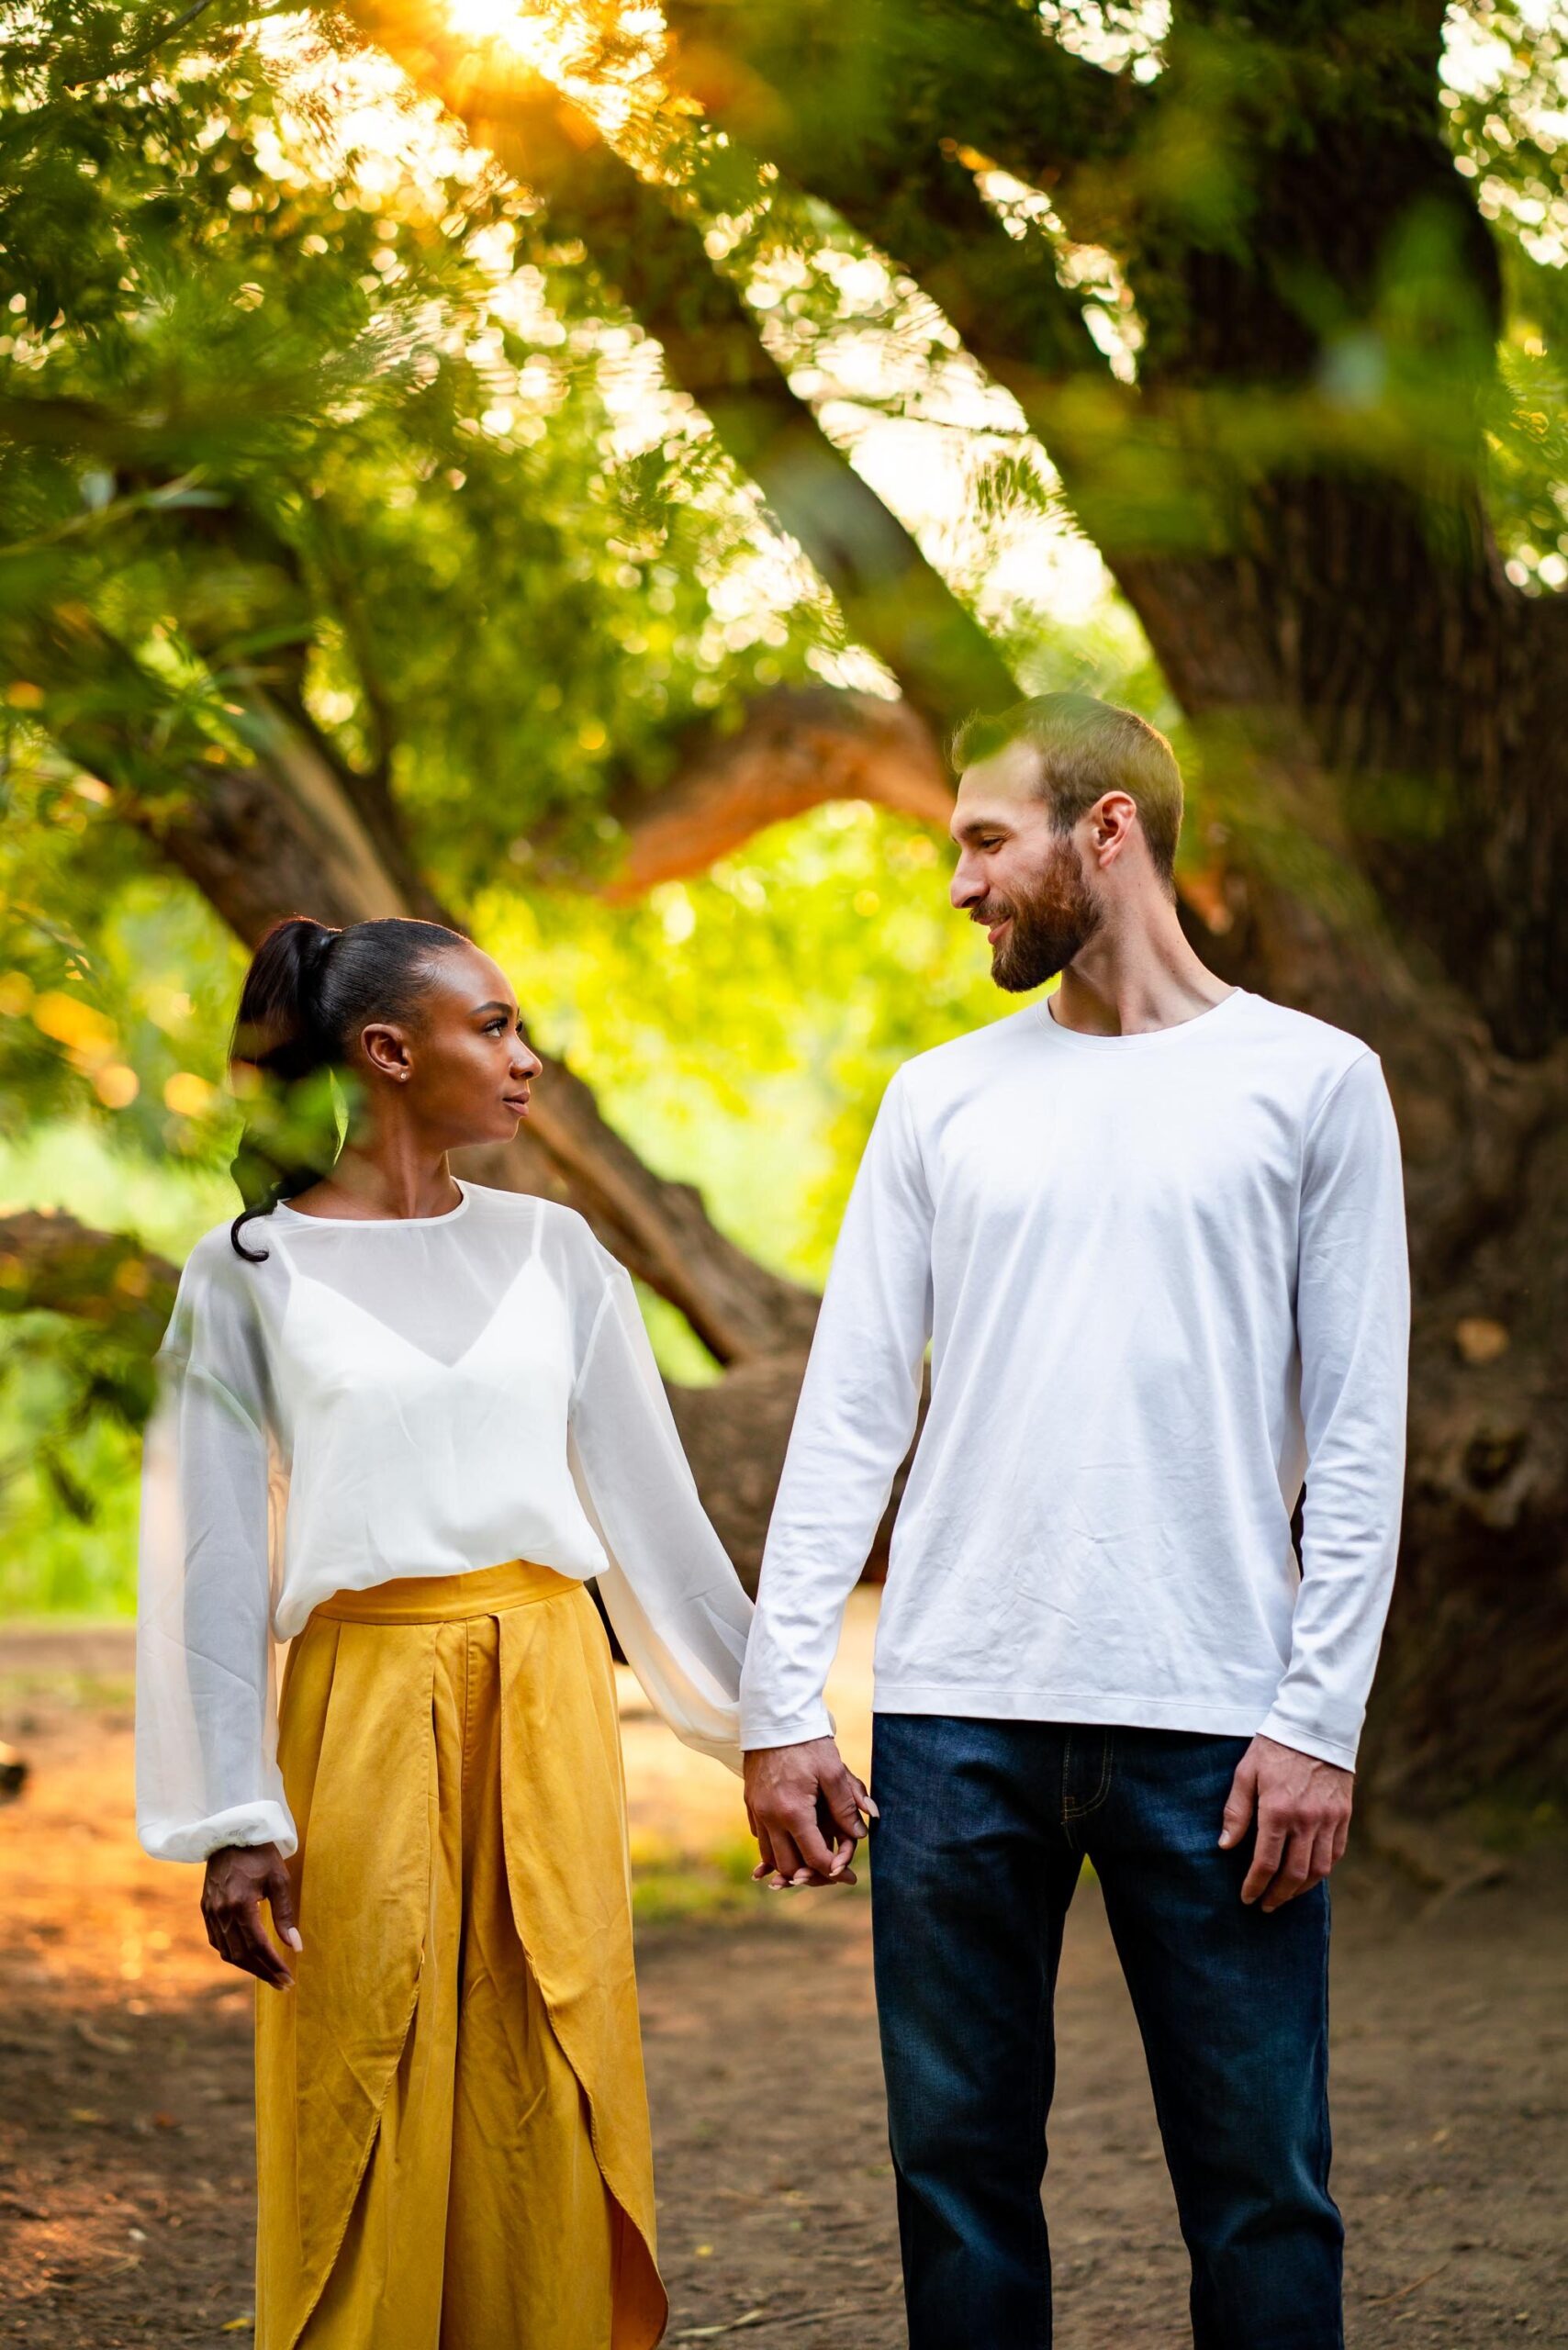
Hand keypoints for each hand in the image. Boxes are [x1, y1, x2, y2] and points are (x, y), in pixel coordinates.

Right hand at [201, 1842, 301, 1989]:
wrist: (230, 1832)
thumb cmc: (259, 1853)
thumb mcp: (279, 1879)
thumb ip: (285, 1914)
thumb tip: (295, 1946)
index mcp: (240, 1904)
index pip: (258, 1946)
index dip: (273, 1965)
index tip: (288, 1978)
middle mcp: (221, 1912)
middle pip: (242, 1955)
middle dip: (263, 1972)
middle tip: (282, 1984)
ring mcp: (210, 1912)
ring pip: (228, 1952)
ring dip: (248, 1967)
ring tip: (268, 1975)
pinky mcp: (206, 1909)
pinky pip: (218, 1941)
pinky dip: (233, 1953)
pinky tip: (247, 1958)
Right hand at [744, 1737, 877, 1888]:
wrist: (774, 1717)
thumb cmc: (807, 1742)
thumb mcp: (833, 1771)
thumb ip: (847, 1805)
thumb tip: (861, 1834)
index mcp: (793, 1812)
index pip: (814, 1857)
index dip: (833, 1870)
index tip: (848, 1874)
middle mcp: (770, 1817)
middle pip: (788, 1865)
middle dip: (810, 1874)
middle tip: (831, 1872)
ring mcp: (756, 1811)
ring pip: (769, 1855)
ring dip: (790, 1864)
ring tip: (811, 1863)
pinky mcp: (750, 1803)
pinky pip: (760, 1837)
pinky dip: (775, 1847)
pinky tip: (791, 1841)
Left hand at [1219, 1735, 1352, 1911]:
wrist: (1315, 1724)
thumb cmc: (1274, 1747)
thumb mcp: (1245, 1772)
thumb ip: (1236, 1811)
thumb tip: (1225, 1846)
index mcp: (1278, 1810)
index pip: (1266, 1862)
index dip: (1255, 1885)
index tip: (1247, 1898)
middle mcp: (1307, 1820)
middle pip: (1294, 1874)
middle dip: (1278, 1895)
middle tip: (1266, 1905)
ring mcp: (1329, 1819)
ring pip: (1318, 1869)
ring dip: (1301, 1889)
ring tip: (1285, 1896)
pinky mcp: (1344, 1815)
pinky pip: (1336, 1853)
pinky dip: (1322, 1870)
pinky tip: (1309, 1876)